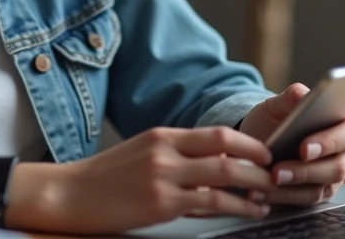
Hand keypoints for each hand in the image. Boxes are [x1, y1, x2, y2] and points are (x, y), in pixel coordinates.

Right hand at [47, 126, 276, 233]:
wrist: (68, 194)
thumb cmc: (105, 178)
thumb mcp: (142, 154)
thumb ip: (175, 156)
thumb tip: (213, 168)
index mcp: (163, 136)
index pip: (216, 132)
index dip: (247, 141)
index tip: (265, 152)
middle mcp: (166, 151)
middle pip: (226, 146)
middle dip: (257, 158)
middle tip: (276, 169)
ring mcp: (164, 176)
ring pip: (225, 174)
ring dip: (254, 184)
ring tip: (269, 194)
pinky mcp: (161, 203)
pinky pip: (211, 203)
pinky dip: (238, 207)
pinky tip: (250, 211)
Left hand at [238, 84, 344, 205]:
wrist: (260, 138)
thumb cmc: (278, 118)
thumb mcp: (279, 104)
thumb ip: (291, 97)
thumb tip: (301, 94)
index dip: (331, 142)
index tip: (304, 148)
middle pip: (340, 166)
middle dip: (308, 170)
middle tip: (279, 170)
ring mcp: (335, 175)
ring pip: (323, 187)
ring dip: (293, 186)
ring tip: (269, 180)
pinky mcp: (320, 193)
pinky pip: (306, 200)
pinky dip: (282, 197)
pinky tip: (262, 192)